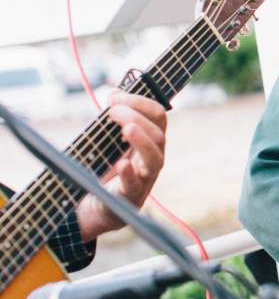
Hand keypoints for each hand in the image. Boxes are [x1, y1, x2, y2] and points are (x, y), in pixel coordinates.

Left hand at [76, 92, 167, 240]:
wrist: (99, 206)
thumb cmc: (106, 170)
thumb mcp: (111, 140)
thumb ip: (116, 119)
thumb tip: (114, 91)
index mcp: (150, 142)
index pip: (158, 116)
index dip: (140, 102)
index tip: (114, 96)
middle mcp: (152, 159)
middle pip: (159, 135)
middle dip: (138, 117)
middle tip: (113, 110)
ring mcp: (144, 178)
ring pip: (155, 158)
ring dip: (142, 141)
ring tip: (126, 129)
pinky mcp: (129, 196)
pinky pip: (135, 185)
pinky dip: (129, 174)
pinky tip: (121, 164)